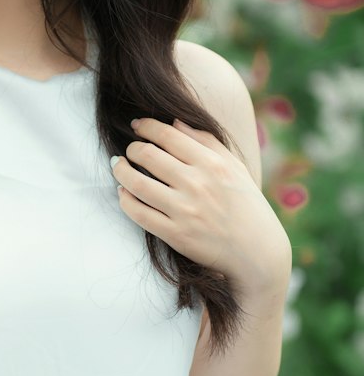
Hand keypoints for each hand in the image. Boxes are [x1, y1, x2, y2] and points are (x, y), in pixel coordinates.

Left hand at [111, 117, 291, 293]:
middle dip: (132, 148)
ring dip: (120, 170)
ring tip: (118, 166)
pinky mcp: (175, 234)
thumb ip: (207, 142)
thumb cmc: (246, 205)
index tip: (137, 125)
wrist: (257, 252)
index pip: (168, 135)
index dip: (146, 126)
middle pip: (147, 155)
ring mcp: (184, 210)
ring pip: (136, 183)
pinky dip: (124, 199)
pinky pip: (138, 213)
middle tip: (129, 150)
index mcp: (213, 164)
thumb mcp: (235, 168)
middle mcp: (197, 184)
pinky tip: (124, 192)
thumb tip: (175, 123)